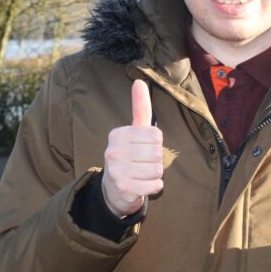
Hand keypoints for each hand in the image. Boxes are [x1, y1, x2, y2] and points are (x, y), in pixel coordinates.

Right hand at [102, 79, 162, 217]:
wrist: (113, 190)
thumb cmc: (129, 156)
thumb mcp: (133, 131)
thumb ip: (139, 108)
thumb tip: (139, 81)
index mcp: (118, 134)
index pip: (156, 135)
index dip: (155, 144)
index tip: (143, 148)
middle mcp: (114, 150)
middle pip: (157, 153)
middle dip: (156, 160)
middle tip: (143, 164)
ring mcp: (117, 170)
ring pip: (158, 170)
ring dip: (155, 174)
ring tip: (142, 174)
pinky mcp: (123, 188)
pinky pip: (155, 185)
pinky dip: (154, 187)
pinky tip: (143, 185)